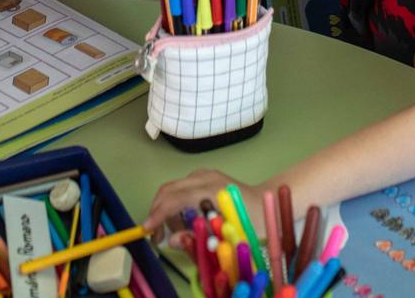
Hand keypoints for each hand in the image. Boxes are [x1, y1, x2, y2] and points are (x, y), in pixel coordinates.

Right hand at [145, 168, 265, 234]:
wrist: (267, 202)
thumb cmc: (251, 220)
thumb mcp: (226, 235)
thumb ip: (197, 238)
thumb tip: (171, 241)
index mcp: (211, 189)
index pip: (175, 199)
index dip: (158, 215)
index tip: (147, 230)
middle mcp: (204, 176)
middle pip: (168, 190)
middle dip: (157, 212)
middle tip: (156, 236)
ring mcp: (203, 174)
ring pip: (172, 188)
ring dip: (167, 210)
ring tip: (178, 231)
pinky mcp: (204, 176)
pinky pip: (181, 188)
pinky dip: (176, 204)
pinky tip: (186, 220)